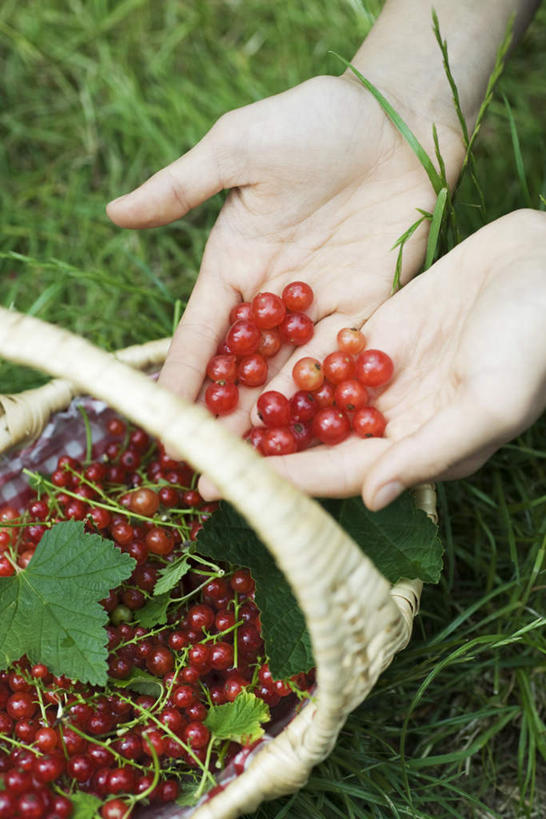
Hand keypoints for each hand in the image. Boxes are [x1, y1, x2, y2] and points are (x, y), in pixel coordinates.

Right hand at [107, 73, 461, 432]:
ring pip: (289, 375)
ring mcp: (318, 307)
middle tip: (208, 466)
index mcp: (233, 265)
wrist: (395, 120)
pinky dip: (326, 396)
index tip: (160, 420)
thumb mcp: (238, 147)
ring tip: (256, 467)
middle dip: (223, 416)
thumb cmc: (312, 123)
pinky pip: (340, 360)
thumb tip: (114, 214)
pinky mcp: (366, 309)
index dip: (180, 377)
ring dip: (272, 420)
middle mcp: (271, 297)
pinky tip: (315, 434)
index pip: (199, 334)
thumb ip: (182, 187)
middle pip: (242, 368)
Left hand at [199, 210, 545, 508]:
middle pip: (313, 443)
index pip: (338, 472)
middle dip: (255, 450)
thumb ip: (434, 449)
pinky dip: (284, 361)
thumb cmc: (535, 337)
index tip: (217, 484)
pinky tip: (237, 357)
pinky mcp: (377, 333)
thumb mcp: (493, 398)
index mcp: (421, 445)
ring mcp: (383, 375)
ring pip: (310, 401)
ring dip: (260, 409)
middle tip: (188, 451)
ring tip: (198, 410)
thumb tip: (375, 497)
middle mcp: (395, 418)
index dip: (279, 481)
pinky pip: (322, 355)